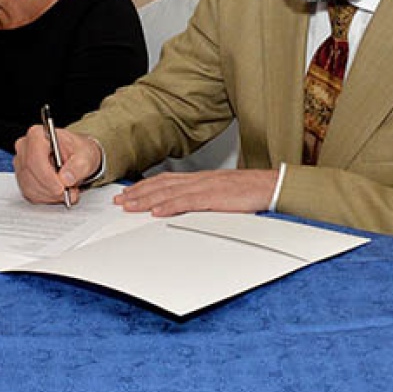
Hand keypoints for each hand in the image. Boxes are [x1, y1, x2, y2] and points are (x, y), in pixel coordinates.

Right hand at [13, 125, 101, 205]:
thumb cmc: (79, 151)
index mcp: (38, 135)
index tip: (61, 187)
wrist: (77, 157)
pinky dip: (45, 197)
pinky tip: (58, 194)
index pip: (35, 158)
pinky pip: (29, 193)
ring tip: (67, 193)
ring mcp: (21, 163)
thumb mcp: (86, 156)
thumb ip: (78, 166)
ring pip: (29, 186)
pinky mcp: (22, 177)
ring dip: (49, 195)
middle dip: (50, 188)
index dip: (47, 176)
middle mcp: (25, 147)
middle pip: (30, 174)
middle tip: (68, 193)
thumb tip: (66, 178)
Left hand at [115, 169, 277, 216]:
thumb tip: (187, 209)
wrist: (272, 186)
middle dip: (138, 193)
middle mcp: (199, 180)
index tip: (128, 193)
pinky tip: (156, 212)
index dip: (145, 186)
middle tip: (120, 201)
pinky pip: (188, 202)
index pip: (166, 181)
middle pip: (162, 185)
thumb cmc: (251, 192)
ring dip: (147, 199)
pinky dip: (170, 206)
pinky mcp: (215, 197)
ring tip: (130, 206)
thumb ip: (204, 199)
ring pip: (170, 192)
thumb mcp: (222, 195)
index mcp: (201, 179)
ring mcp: (206, 187)